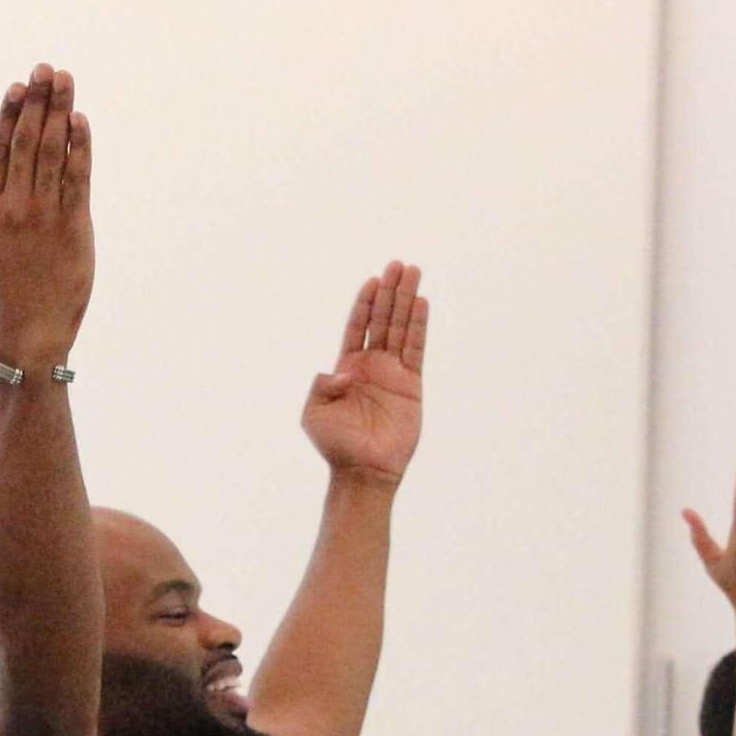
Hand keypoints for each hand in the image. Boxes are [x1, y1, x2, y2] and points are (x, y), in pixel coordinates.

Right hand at [0, 64, 91, 369]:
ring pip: (50, 150)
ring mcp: (42, 215)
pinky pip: (77, 177)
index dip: (7, 114)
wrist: (28, 335)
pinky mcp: (73, 227)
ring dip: (58, 111)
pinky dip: (80, 146)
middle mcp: (12, 207)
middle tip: (45, 70)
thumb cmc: (3, 302)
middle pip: (24, 140)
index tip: (16, 88)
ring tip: (64, 81)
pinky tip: (80, 121)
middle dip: (36, 101)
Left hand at [300, 262, 428, 486]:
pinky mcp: (411, 385)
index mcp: (347, 368)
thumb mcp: (313, 413)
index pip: (358, 326)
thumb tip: (341, 372)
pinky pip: (416, 350)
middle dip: (390, 291)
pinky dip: (418, 326)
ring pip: (401, 328)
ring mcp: (393, 373)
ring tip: (414, 272)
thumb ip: (320, 387)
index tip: (374, 279)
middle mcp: (372, 366)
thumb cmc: (335, 445)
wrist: (363, 471)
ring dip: (407, 300)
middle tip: (399, 264)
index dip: (365, 302)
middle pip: (382, 319)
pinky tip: (421, 304)